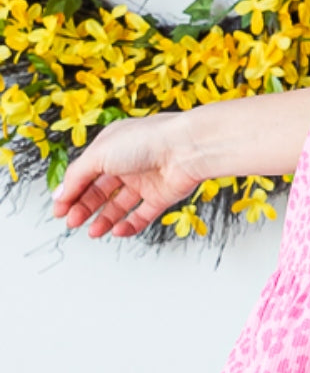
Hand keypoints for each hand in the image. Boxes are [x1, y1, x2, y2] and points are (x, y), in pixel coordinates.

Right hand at [52, 111, 203, 238]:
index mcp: (112, 146)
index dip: (71, 192)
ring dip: (104, 219)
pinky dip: (129, 225)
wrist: (187, 149)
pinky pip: (142, 215)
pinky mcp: (162, 196)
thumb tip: (61, 194)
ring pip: (119, 206)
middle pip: (100, 191)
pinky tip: (117, 230)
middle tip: (73, 222)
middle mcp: (128, 163)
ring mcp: (145, 180)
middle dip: (84, 208)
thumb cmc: (146, 141)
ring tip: (93, 231)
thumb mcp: (99, 154)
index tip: (60, 210)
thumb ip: (77, 176)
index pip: (85, 173)